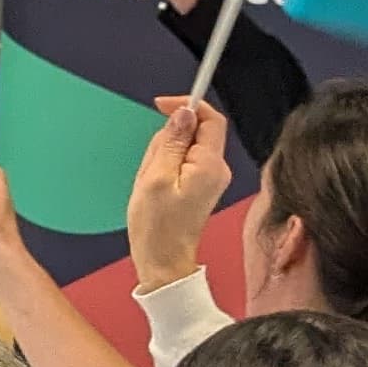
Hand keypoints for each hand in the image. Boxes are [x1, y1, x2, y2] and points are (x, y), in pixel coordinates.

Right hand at [127, 95, 229, 289]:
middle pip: (195, 132)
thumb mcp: (155, 177)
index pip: (210, 119)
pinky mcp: (200, 186)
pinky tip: (155, 187)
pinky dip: (165, 167)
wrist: (162, 262)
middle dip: (168, 139)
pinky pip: (182, 163)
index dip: (188, 105)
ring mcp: (209, 179)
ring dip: (163, 155)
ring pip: (185, 147)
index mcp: (209, 165)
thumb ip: (171, 141)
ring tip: (151, 182)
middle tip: (152, 164)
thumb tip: (183, 113)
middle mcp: (216, 170)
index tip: (162, 104)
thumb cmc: (157, 227)